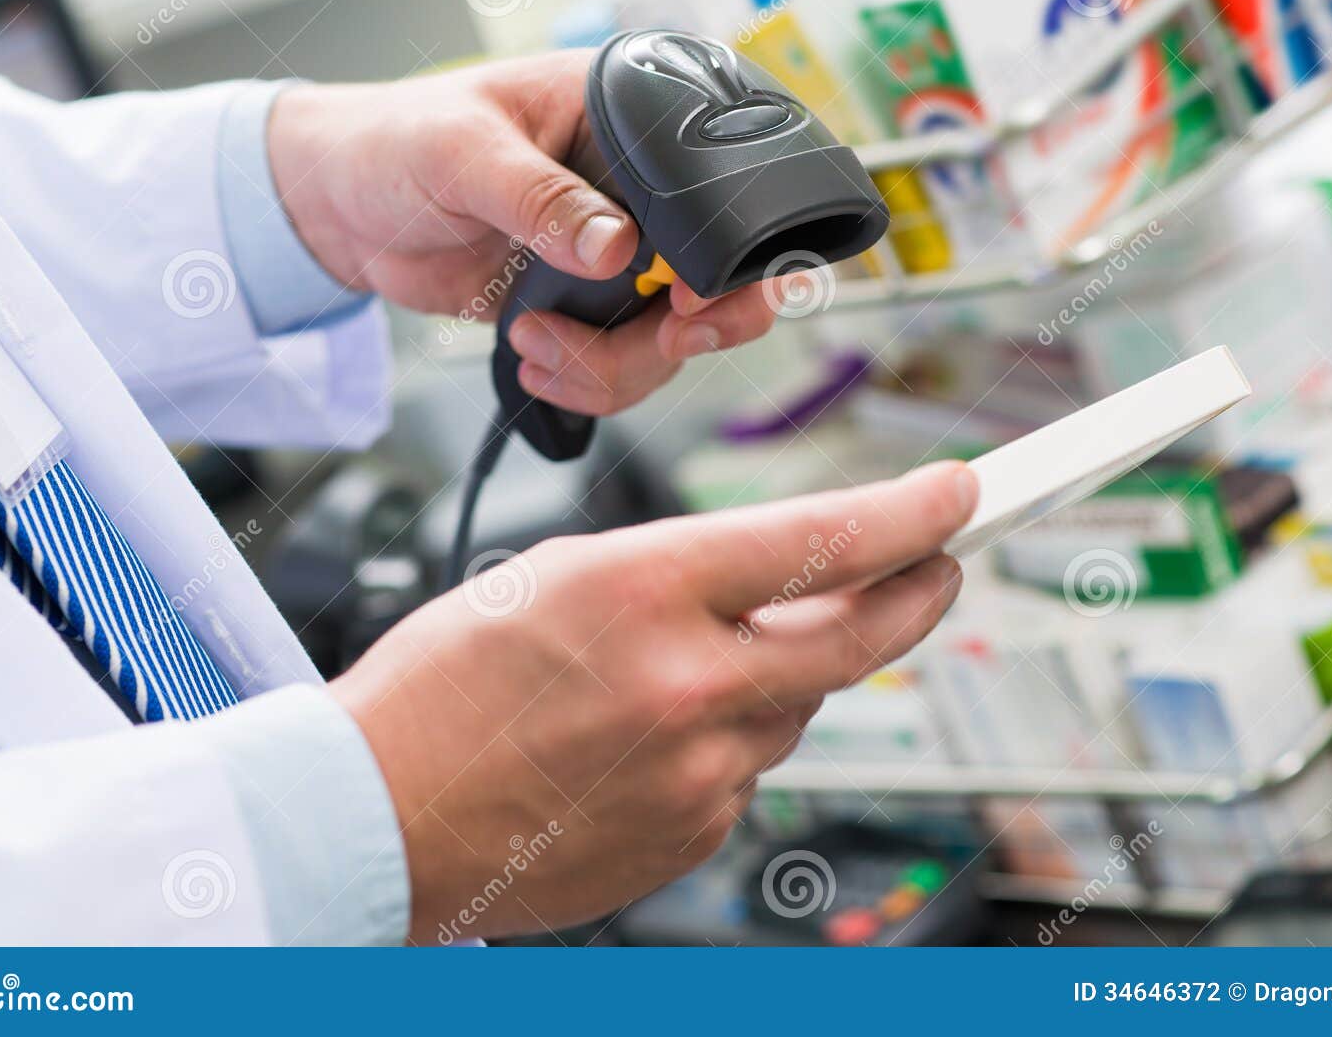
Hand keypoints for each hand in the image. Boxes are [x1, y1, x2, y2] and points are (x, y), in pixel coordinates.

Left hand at [266, 50, 780, 416]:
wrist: (341, 207)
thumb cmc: (397, 141)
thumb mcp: (463, 151)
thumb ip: (538, 196)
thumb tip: (613, 246)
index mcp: (627, 121)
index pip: (718, 189)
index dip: (726, 257)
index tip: (688, 303)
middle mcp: (638, 193)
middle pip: (722, 280)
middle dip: (692, 330)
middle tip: (664, 342)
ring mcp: (616, 258)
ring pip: (670, 342)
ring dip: (611, 366)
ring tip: (533, 339)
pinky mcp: (584, 308)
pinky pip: (621, 367)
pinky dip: (585, 383)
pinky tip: (534, 361)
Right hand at [330, 461, 976, 942]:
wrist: (377, 816)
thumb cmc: (441, 688)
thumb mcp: (558, 575)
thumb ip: (689, 574)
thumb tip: (788, 582)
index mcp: (646, 590)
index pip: (823, 539)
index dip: (911, 513)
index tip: (954, 496)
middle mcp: (689, 687)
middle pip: (857, 638)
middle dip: (915, 593)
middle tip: (940, 566)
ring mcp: (699, 775)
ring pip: (793, 706)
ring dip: (779, 673)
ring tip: (685, 664)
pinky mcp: (693, 835)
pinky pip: (748, 769)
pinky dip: (727, 738)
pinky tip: (650, 734)